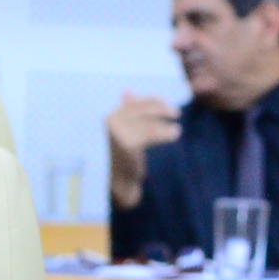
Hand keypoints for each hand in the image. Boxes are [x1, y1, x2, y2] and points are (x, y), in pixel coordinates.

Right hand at [105, 93, 181, 209]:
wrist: (107, 187)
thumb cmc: (111, 162)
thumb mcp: (117, 134)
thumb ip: (124, 114)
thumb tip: (127, 92)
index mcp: (101, 118)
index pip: (128, 105)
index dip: (146, 101)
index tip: (160, 101)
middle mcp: (105, 122)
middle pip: (137, 109)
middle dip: (157, 107)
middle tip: (174, 111)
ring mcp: (114, 132)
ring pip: (145, 121)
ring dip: (162, 120)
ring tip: (176, 127)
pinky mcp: (126, 143)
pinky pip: (150, 133)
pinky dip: (164, 132)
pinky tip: (174, 133)